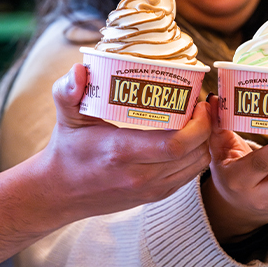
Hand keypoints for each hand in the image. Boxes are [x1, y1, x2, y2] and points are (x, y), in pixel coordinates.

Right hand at [36, 64, 212, 224]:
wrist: (60, 192)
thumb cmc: (66, 150)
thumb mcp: (65, 116)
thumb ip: (67, 91)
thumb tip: (79, 70)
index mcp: (121, 152)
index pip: (175, 144)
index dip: (198, 124)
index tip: (198, 102)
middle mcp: (139, 175)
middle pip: (193, 154)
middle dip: (207, 128)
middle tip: (202, 105)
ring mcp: (149, 189)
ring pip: (196, 167)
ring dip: (205, 142)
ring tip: (200, 119)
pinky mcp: (154, 195)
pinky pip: (188, 176)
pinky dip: (197, 156)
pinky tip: (192, 138)